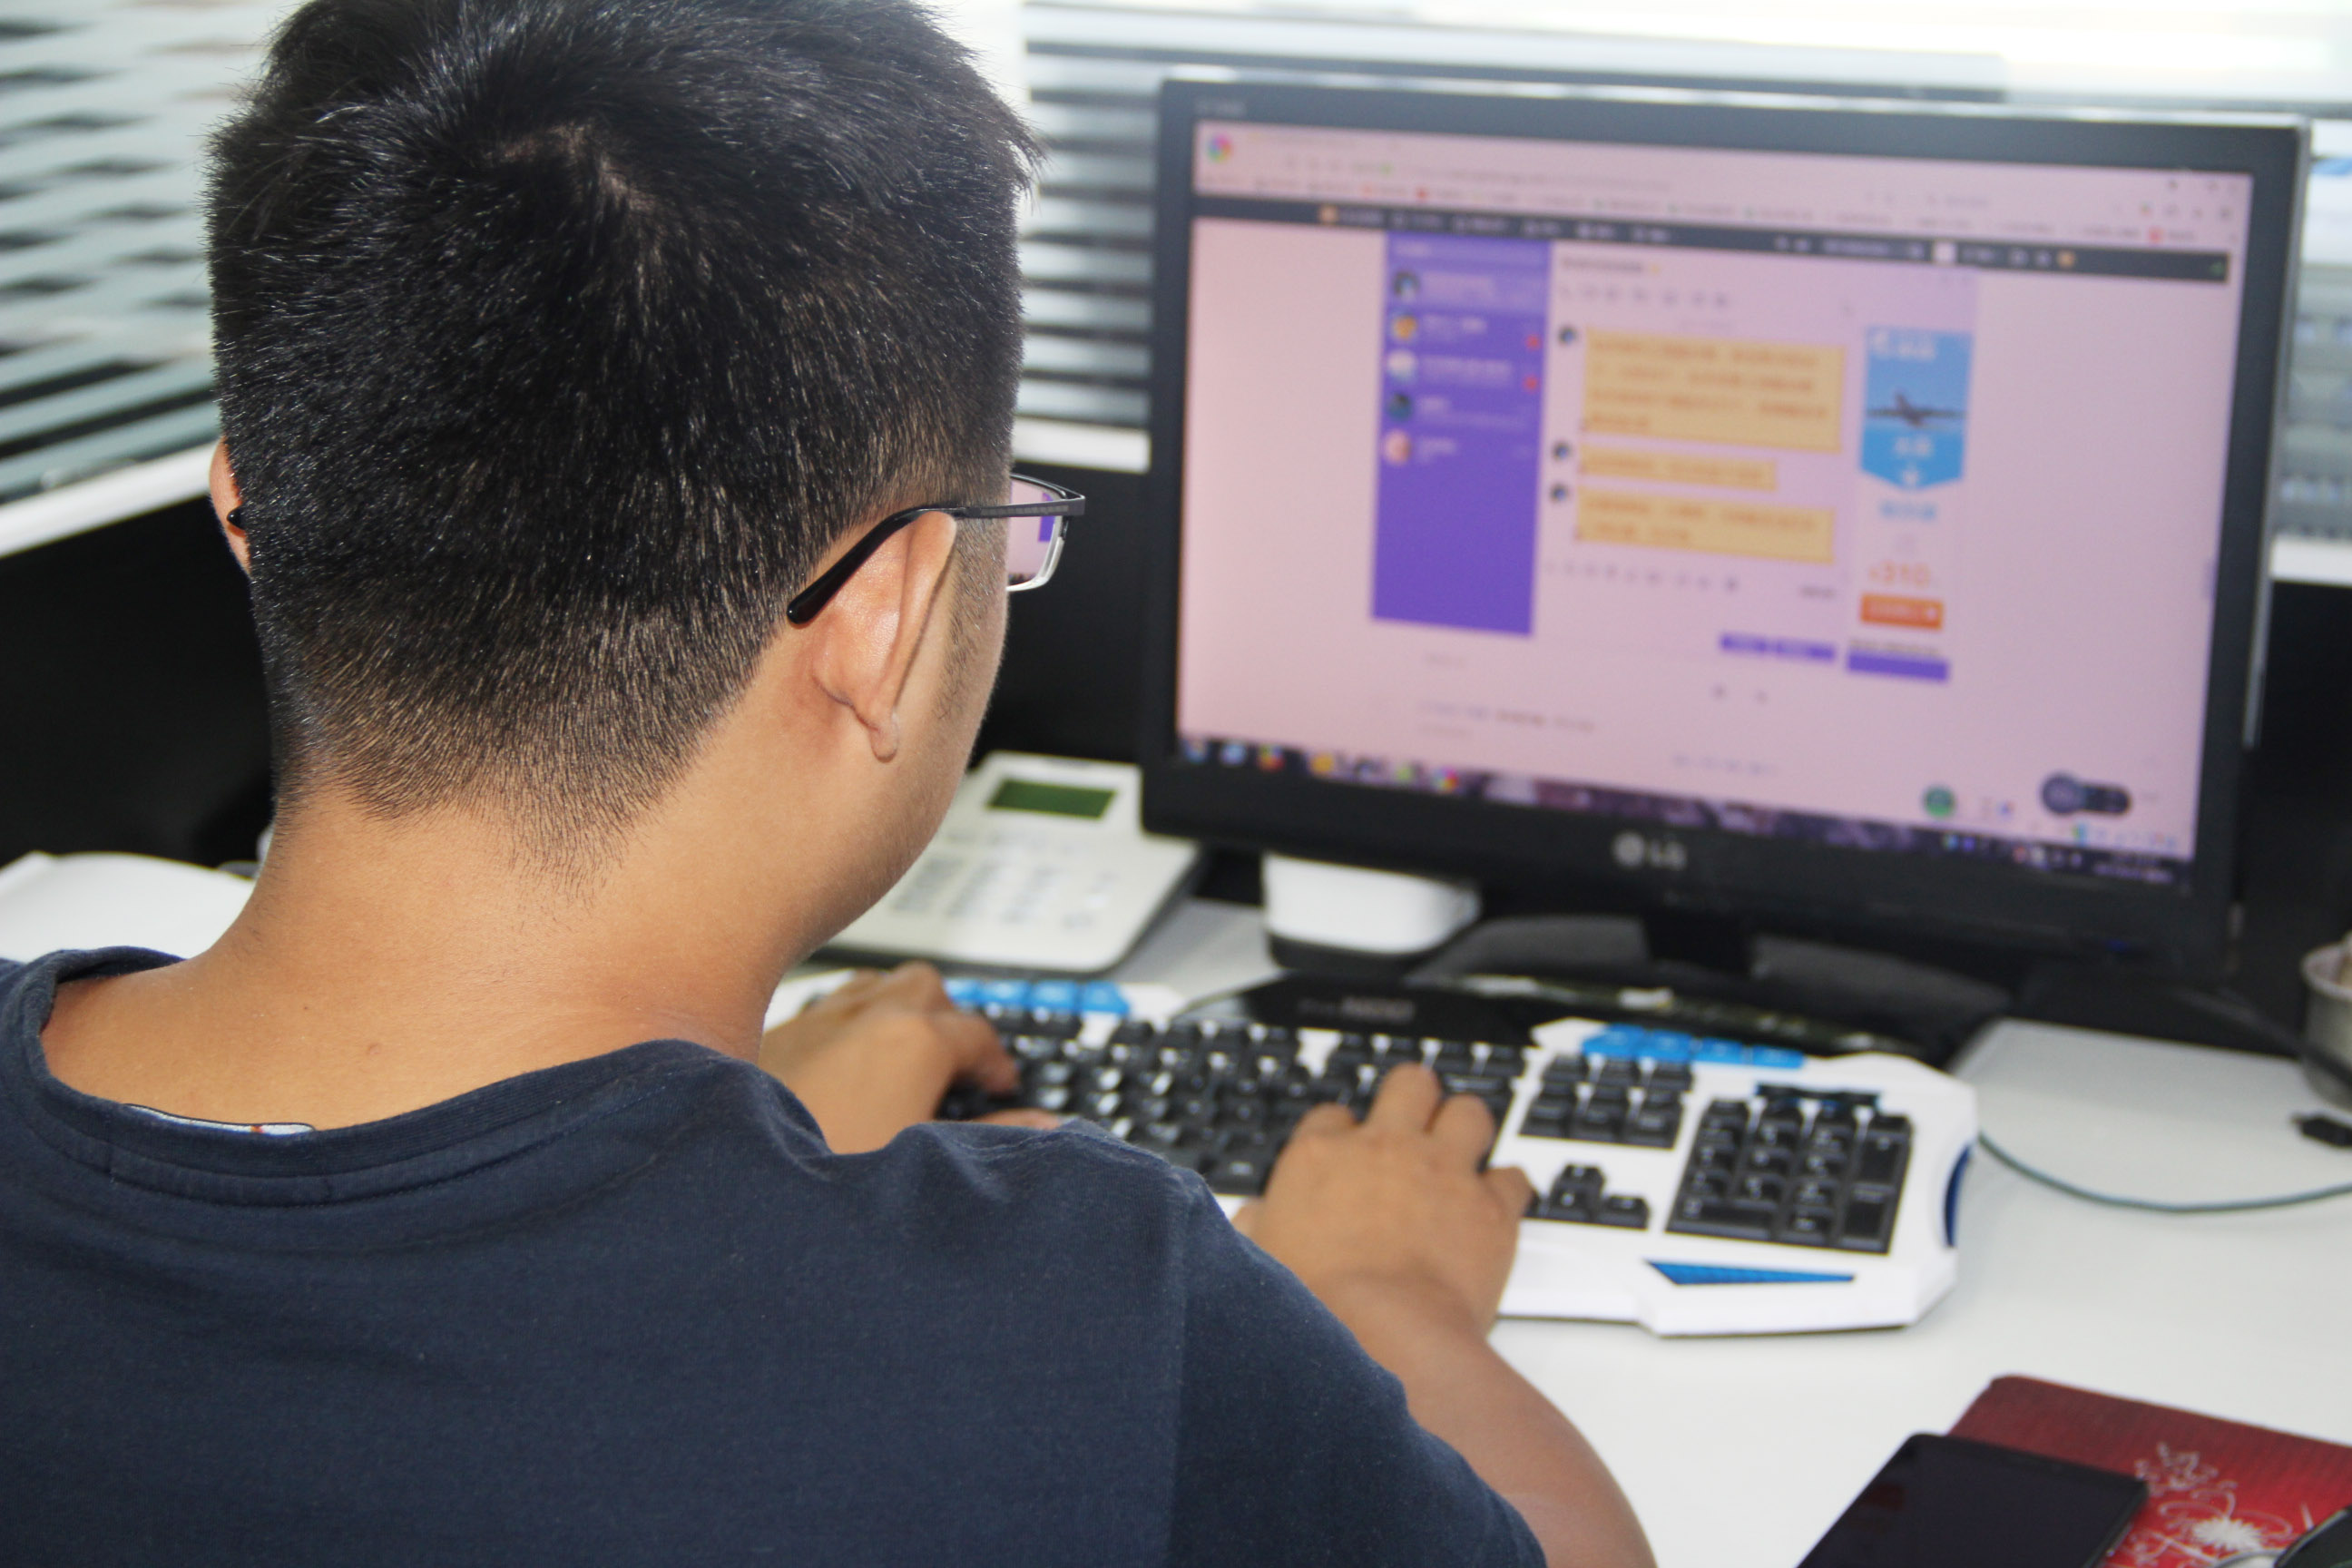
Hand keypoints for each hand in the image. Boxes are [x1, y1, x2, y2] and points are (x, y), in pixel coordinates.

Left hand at [757, 963, 1054, 1152]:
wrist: (732, 1178)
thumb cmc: (824, 1163)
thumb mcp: (923, 1159)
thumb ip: (992, 1137)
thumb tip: (1045, 1129)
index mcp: (914, 1041)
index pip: (978, 1034)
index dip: (997, 1062)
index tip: (1000, 1085)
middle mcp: (868, 1015)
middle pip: (927, 988)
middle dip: (950, 1017)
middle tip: (957, 1060)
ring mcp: (819, 1017)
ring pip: (875, 985)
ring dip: (899, 1008)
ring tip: (905, 1050)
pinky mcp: (780, 1032)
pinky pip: (830, 1003)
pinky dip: (852, 1021)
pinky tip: (843, 1062)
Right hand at [1234, 1062, 1533, 1336]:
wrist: (1384, 1337)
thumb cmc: (1318, 1307)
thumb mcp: (1261, 1260)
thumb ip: (1259, 1226)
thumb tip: (1253, 1217)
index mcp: (1321, 1157)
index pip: (1333, 1116)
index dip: (1343, 1134)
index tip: (1348, 1153)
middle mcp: (1385, 1149)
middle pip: (1409, 1085)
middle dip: (1415, 1098)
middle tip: (1417, 1120)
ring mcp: (1442, 1171)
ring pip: (1469, 1112)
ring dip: (1468, 1129)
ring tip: (1464, 1149)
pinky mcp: (1490, 1207)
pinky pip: (1513, 1177)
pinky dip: (1508, 1190)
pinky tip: (1498, 1204)